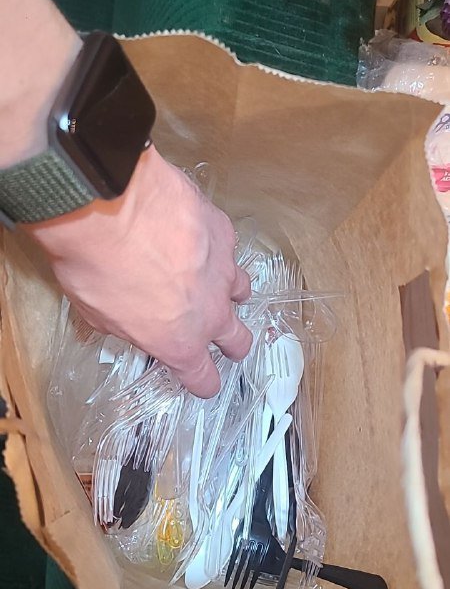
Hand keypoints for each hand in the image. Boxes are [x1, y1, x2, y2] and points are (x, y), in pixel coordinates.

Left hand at [27, 147, 251, 396]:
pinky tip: (193, 236)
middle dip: (232, 344)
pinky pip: (226, 247)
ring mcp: (223, 270)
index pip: (204, 378)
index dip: (203, 382)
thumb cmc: (95, 265)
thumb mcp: (97, 313)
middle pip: (239, 341)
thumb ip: (126, 324)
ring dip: (228, 292)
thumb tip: (126, 317)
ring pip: (242, 291)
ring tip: (211, 283)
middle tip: (222, 338)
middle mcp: (209, 312)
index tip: (202, 380)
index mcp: (178, 343)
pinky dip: (213, 247)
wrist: (111, 206)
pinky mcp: (223, 232)